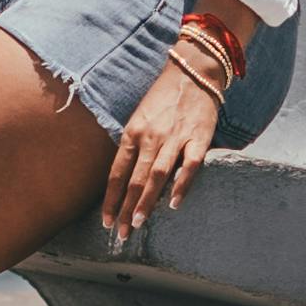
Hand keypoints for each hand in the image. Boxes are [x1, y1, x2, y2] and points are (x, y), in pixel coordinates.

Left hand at [103, 52, 225, 244]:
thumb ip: (133, 146)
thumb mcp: (139, 118)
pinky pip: (189, 165)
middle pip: (134, 179)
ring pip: (157, 176)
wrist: (193, 71)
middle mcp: (150, 137)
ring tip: (138, 223)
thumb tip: (125, 179)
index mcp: (132, 133)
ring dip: (146, 201)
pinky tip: (174, 204)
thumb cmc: (164, 98)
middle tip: (122, 233)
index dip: (111, 199)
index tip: (106, 222)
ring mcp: (175, 138)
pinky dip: (181, 185)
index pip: (117, 173)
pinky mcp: (199, 137)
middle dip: (126, 209)